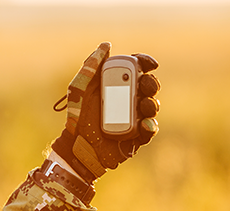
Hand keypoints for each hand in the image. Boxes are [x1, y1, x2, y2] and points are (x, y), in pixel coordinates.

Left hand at [51, 42, 160, 182]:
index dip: (146, 63)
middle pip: (149, 87)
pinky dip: (150, 126)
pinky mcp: (137, 138)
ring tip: (143, 106)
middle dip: (151, 84)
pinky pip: (150, 130)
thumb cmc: (77, 117)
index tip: (150, 64)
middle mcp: (128, 100)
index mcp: (117, 86)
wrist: (76, 146)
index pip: (137, 70)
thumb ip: (91, 67)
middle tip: (145, 86)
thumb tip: (107, 45)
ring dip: (152, 104)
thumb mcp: (80, 88)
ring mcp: (134, 118)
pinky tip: (144, 124)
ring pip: (153, 107)